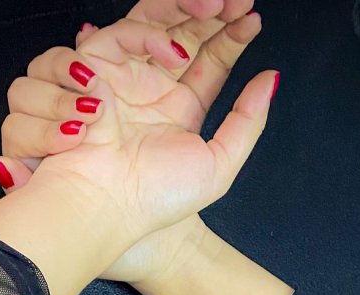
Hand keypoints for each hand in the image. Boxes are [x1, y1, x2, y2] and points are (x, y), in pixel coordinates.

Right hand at [0, 1, 274, 285]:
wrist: (108, 208)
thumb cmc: (154, 199)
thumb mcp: (218, 165)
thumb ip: (247, 121)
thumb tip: (270, 79)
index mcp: (178, 109)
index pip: (208, 59)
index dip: (230, 36)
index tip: (252, 19)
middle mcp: (150, 88)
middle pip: (180, 30)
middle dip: (207, 11)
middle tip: (234, 1)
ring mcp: (121, 76)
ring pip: (149, 22)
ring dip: (179, 10)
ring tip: (212, 14)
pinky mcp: (90, 70)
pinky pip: (118, 34)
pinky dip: (146, 36)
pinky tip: (172, 55)